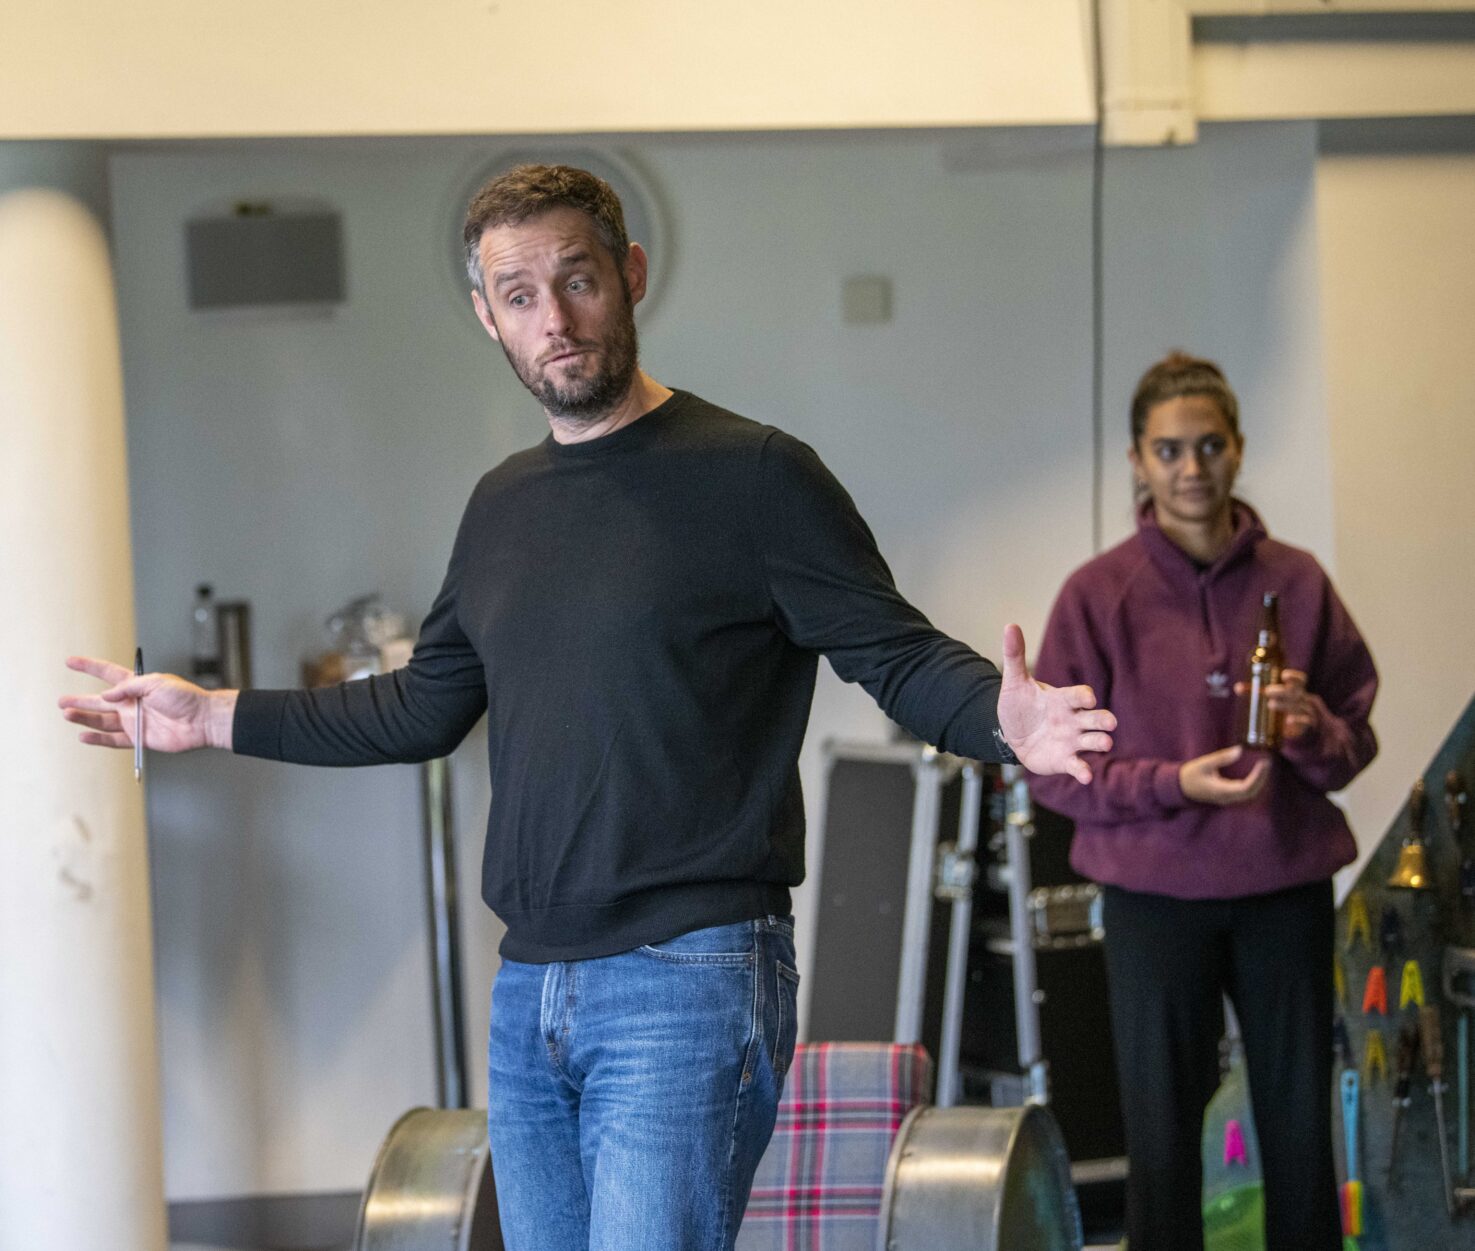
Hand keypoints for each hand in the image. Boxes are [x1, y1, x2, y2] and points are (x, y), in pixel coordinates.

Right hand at [58, 656, 236, 751]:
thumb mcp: (156, 683)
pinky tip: (84, 735)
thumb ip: (128, 688)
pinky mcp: (139, 738)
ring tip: (68, 715)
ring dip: (85, 718)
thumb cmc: (185, 698)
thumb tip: (105, 696)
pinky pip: (114, 740)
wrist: (202, 720)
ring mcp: (134, 721)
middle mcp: (132, 703)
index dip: (89, 667)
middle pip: (99, 702)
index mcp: (136, 686)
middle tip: (61, 701)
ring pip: (103, 721)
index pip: (107, 674)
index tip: (70, 661)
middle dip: (80, 701)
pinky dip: (98, 739)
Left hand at [997, 623, 1114, 784]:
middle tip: (1108, 723)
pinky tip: (1085, 776)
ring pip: (1095, 741)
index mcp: (1063, 699)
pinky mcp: (1065, 759)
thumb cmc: (1018, 705)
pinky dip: (1083, 771)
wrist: (1010, 732)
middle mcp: (1073, 720)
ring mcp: (1072, 741)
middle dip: (1104, 720)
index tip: (1087, 697)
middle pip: (1096, 718)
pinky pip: (1078, 766)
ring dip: (1100, 742)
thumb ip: (1015, 656)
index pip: (1080, 695)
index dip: (1084, 696)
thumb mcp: (1014, 682)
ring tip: (1103, 744)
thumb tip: (1010, 625)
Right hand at [1178, 745, 1269, 805]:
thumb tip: (1240, 750)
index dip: (1258, 776)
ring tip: (1264, 766)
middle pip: (1252, 792)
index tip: (1263, 763)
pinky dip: (1253, 783)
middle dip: (1262, 778)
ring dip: (1259, 781)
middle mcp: (1227, 797)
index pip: (1247, 787)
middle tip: (1267, 762)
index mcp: (1221, 791)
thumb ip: (1221, 758)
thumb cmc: (1190, 775)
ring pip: (1250, 794)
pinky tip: (1256, 772)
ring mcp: (1227, 798)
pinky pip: (1245, 792)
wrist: (1179, 788)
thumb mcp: (1203, 764)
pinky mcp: (1227, 796)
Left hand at [1234, 669, 1314, 740]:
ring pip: (1298, 705)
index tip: (1283, 675)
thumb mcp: (1268, 697)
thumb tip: (1237, 688)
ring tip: (1270, 704)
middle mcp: (1301, 698)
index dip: (1294, 676)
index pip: (1300, 680)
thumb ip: (1254, 691)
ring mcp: (1304, 711)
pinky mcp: (1304, 724)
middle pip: (1296, 692)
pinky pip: (1306, 721)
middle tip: (1268, 691)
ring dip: (1284, 704)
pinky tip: (1288, 720)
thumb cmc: (1281, 704)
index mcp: (1294, 689)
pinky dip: (1298, 720)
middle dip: (1282, 690)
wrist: (1294, 726)